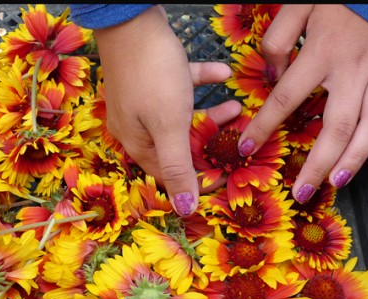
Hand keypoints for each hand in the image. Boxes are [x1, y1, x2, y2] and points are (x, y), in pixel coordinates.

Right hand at [93, 5, 240, 215]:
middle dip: (208, 145)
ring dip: (210, 114)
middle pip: (177, 146)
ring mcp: (142, 100)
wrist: (131, 19)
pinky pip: (180, 86)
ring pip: (181, 117)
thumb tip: (185, 210)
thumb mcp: (169, 125)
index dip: (197, 180)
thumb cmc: (151, 75)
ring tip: (236, 108)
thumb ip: (178, 166)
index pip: (168, 175)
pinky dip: (200, 83)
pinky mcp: (150, 75)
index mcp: (137, 143)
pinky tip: (222, 73)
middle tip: (235, 143)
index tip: (225, 177)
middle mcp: (137, 126)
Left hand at [237, 4, 367, 202]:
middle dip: (318, 162)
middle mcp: (352, 70)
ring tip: (339, 182)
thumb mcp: (295, 9)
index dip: (264, 125)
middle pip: (337, 125)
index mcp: (321, 53)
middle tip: (302, 191)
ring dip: (357, 156)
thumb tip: (274, 77)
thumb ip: (278, 42)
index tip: (247, 148)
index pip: (285, 97)